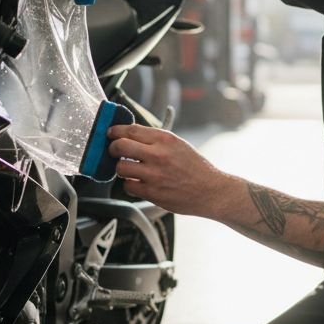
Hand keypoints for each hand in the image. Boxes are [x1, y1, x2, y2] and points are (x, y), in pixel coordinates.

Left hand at [107, 124, 232, 215]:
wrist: (211, 191)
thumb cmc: (196, 168)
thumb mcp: (178, 145)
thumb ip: (155, 140)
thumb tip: (130, 135)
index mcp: (165, 139)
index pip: (131, 129)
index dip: (116, 131)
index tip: (112, 133)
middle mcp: (159, 155)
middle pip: (120, 146)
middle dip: (113, 148)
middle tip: (114, 151)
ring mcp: (154, 175)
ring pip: (121, 168)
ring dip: (122, 168)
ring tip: (130, 169)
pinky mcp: (152, 193)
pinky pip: (128, 186)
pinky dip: (130, 185)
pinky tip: (139, 183)